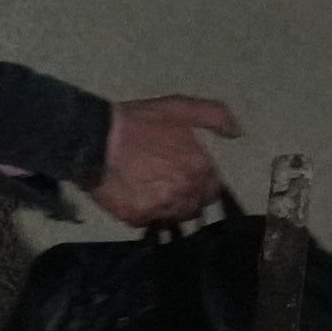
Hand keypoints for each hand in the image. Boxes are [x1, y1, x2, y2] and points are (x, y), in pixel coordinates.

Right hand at [85, 94, 237, 229]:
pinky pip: (147, 222)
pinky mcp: (137, 217)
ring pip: (173, 217)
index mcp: (199, 168)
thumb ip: (215, 116)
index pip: (212, 190)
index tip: (185, 176)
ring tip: (150, 193)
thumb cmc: (138, 122)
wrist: (95, 139)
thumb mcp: (179, 108)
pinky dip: (143, 213)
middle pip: (193, 207)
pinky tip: (133, 198)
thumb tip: (237, 133)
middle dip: (185, 198)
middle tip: (165, 185)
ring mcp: (162, 207)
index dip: (200, 183)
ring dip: (166, 209)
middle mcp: (185, 192)